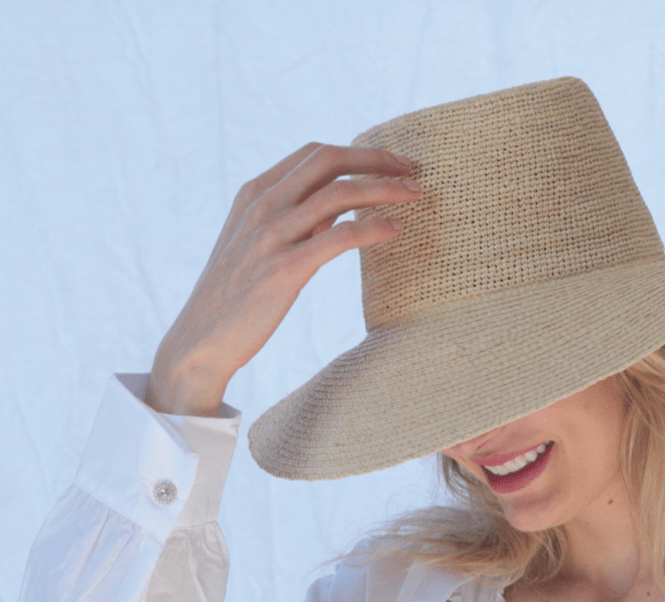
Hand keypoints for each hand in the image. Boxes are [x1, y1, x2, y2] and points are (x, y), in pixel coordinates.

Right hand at [146, 143, 418, 414]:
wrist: (203, 339)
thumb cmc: (236, 296)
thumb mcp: (258, 244)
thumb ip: (294, 221)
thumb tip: (337, 209)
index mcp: (255, 193)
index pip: (314, 153)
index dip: (359, 152)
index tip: (391, 163)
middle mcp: (262, 205)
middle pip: (330, 160)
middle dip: (377, 159)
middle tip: (412, 170)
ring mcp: (272, 235)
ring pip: (340, 193)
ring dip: (385, 189)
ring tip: (414, 196)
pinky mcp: (285, 269)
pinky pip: (341, 237)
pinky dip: (374, 228)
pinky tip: (395, 230)